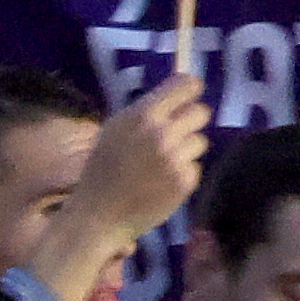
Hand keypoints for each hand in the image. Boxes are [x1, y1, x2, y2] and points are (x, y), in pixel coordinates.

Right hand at [28, 77, 208, 300]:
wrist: (98, 215)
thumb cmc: (103, 168)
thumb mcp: (116, 129)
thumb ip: (146, 110)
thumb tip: (178, 91)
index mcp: (142, 115)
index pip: (185, 85)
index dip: (190, 88)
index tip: (190, 94)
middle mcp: (162, 134)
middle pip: (201, 112)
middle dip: (190, 121)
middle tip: (176, 133)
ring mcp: (175, 159)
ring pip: (200, 142)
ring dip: (186, 150)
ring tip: (161, 164)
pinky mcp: (184, 182)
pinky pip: (195, 168)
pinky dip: (182, 174)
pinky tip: (161, 183)